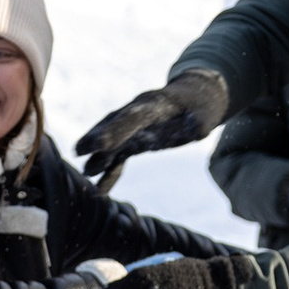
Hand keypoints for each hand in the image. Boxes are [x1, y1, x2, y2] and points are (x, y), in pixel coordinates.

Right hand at [75, 70, 229, 181]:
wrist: (196, 97)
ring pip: (109, 141)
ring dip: (96, 156)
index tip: (99, 145)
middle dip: (96, 139)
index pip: (131, 118)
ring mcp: (132, 128)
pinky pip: (117, 156)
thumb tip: (195, 129)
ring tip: (85, 173)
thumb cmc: (202, 106)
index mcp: (153, 105)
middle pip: (112, 126)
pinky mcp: (133, 140)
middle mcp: (137, 114)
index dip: (115, 131)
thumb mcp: (207, 112)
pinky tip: (99, 191)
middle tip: (80, 151)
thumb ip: (200, 121)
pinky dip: (108, 172)